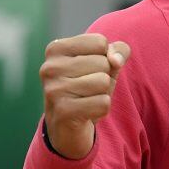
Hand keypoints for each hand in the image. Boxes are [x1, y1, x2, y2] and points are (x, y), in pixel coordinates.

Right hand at [39, 33, 131, 159]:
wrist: (67, 126)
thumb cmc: (88, 86)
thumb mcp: (106, 62)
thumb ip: (118, 51)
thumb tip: (116, 60)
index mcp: (56, 48)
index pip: (100, 41)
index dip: (105, 57)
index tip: (90, 69)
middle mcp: (50, 67)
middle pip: (103, 62)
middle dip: (104, 77)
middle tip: (88, 88)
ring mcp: (54, 90)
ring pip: (103, 82)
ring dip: (103, 93)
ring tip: (88, 99)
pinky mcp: (63, 111)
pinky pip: (103, 103)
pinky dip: (102, 109)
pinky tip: (87, 112)